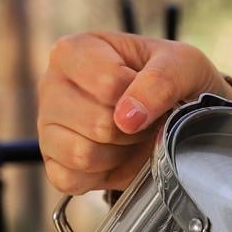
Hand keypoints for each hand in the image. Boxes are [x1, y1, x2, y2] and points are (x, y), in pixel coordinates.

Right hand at [37, 31, 231, 192]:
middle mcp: (52, 85)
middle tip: (143, 122)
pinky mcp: (53, 162)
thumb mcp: (183, 65)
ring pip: (82, 154)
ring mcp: (48, 126)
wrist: (175, 116)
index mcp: (75, 51)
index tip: (149, 95)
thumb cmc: (171, 82)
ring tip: (128, 139)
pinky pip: (70, 179)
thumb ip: (162, 80)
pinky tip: (113, 159)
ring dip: (118, 154)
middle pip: (95, 123)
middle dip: (132, 130)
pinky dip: (100, 176)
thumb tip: (129, 116)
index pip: (106, 82)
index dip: (138, 97)